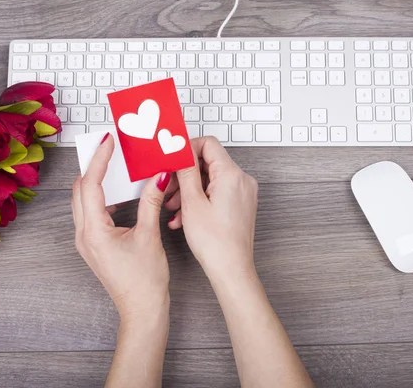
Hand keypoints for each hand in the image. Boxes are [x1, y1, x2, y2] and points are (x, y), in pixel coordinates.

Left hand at [71, 133, 171, 322]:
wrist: (142, 310)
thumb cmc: (144, 282)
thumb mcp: (149, 236)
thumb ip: (150, 202)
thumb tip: (157, 177)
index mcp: (94, 232)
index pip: (90, 185)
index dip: (99, 160)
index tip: (108, 141)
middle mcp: (84, 235)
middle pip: (80, 190)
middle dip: (93, 166)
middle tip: (109, 148)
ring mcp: (87, 241)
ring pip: (83, 201)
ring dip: (95, 181)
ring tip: (112, 165)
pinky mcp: (94, 245)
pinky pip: (90, 213)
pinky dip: (101, 197)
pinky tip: (118, 193)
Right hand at [165, 137, 258, 281]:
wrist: (231, 269)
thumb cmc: (215, 242)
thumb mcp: (191, 202)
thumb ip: (185, 172)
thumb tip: (180, 152)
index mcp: (231, 175)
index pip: (208, 144)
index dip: (187, 149)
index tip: (173, 158)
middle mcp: (242, 180)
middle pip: (208, 163)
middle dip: (185, 175)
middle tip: (169, 188)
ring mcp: (243, 193)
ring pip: (210, 180)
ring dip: (189, 190)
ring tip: (174, 207)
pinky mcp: (241, 204)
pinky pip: (217, 192)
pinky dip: (200, 199)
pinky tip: (184, 215)